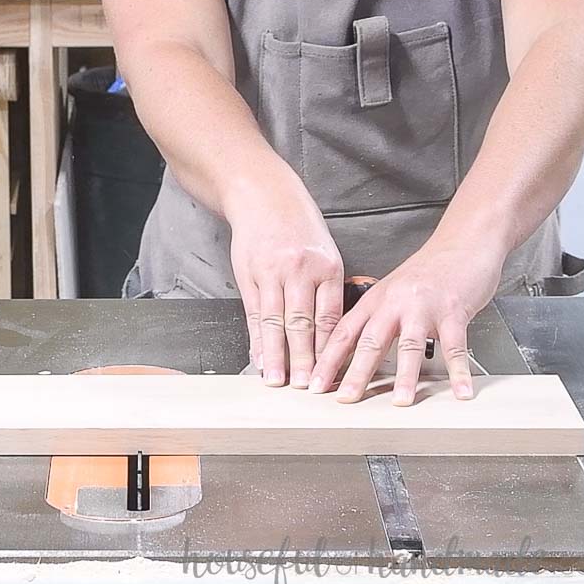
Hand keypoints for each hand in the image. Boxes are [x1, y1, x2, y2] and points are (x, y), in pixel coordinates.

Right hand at [225, 178, 343, 389]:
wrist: (263, 195)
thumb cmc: (298, 226)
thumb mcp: (325, 252)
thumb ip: (327, 290)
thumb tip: (331, 335)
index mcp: (326, 266)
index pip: (330, 317)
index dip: (331, 349)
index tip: (334, 375)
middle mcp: (300, 270)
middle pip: (303, 323)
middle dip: (305, 359)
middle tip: (307, 388)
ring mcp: (272, 272)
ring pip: (275, 321)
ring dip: (277, 355)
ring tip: (279, 381)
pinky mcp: (249, 273)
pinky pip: (253, 313)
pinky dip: (256, 338)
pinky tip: (259, 356)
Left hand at [308, 239, 503, 405]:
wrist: (460, 244)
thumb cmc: (426, 273)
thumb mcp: (392, 293)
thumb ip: (376, 321)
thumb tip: (355, 355)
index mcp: (376, 300)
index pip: (344, 332)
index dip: (327, 359)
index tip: (315, 382)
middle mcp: (394, 303)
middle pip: (370, 340)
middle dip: (355, 372)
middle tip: (344, 397)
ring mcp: (423, 307)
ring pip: (409, 344)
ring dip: (405, 377)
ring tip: (399, 402)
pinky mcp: (453, 311)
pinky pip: (455, 345)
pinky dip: (459, 371)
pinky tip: (461, 391)